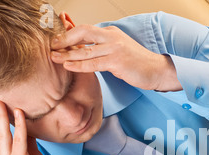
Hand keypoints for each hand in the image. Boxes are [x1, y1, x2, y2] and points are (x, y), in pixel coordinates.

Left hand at [50, 24, 182, 91]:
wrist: (157, 70)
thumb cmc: (136, 63)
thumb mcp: (116, 50)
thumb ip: (99, 47)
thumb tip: (83, 47)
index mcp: (111, 33)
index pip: (85, 29)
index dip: (68, 33)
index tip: (55, 39)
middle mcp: (112, 37)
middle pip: (83, 32)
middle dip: (65, 38)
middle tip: (52, 45)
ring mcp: (115, 49)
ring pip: (86, 49)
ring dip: (68, 53)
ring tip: (54, 57)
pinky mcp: (118, 62)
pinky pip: (94, 63)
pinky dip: (79, 65)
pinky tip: (69, 66)